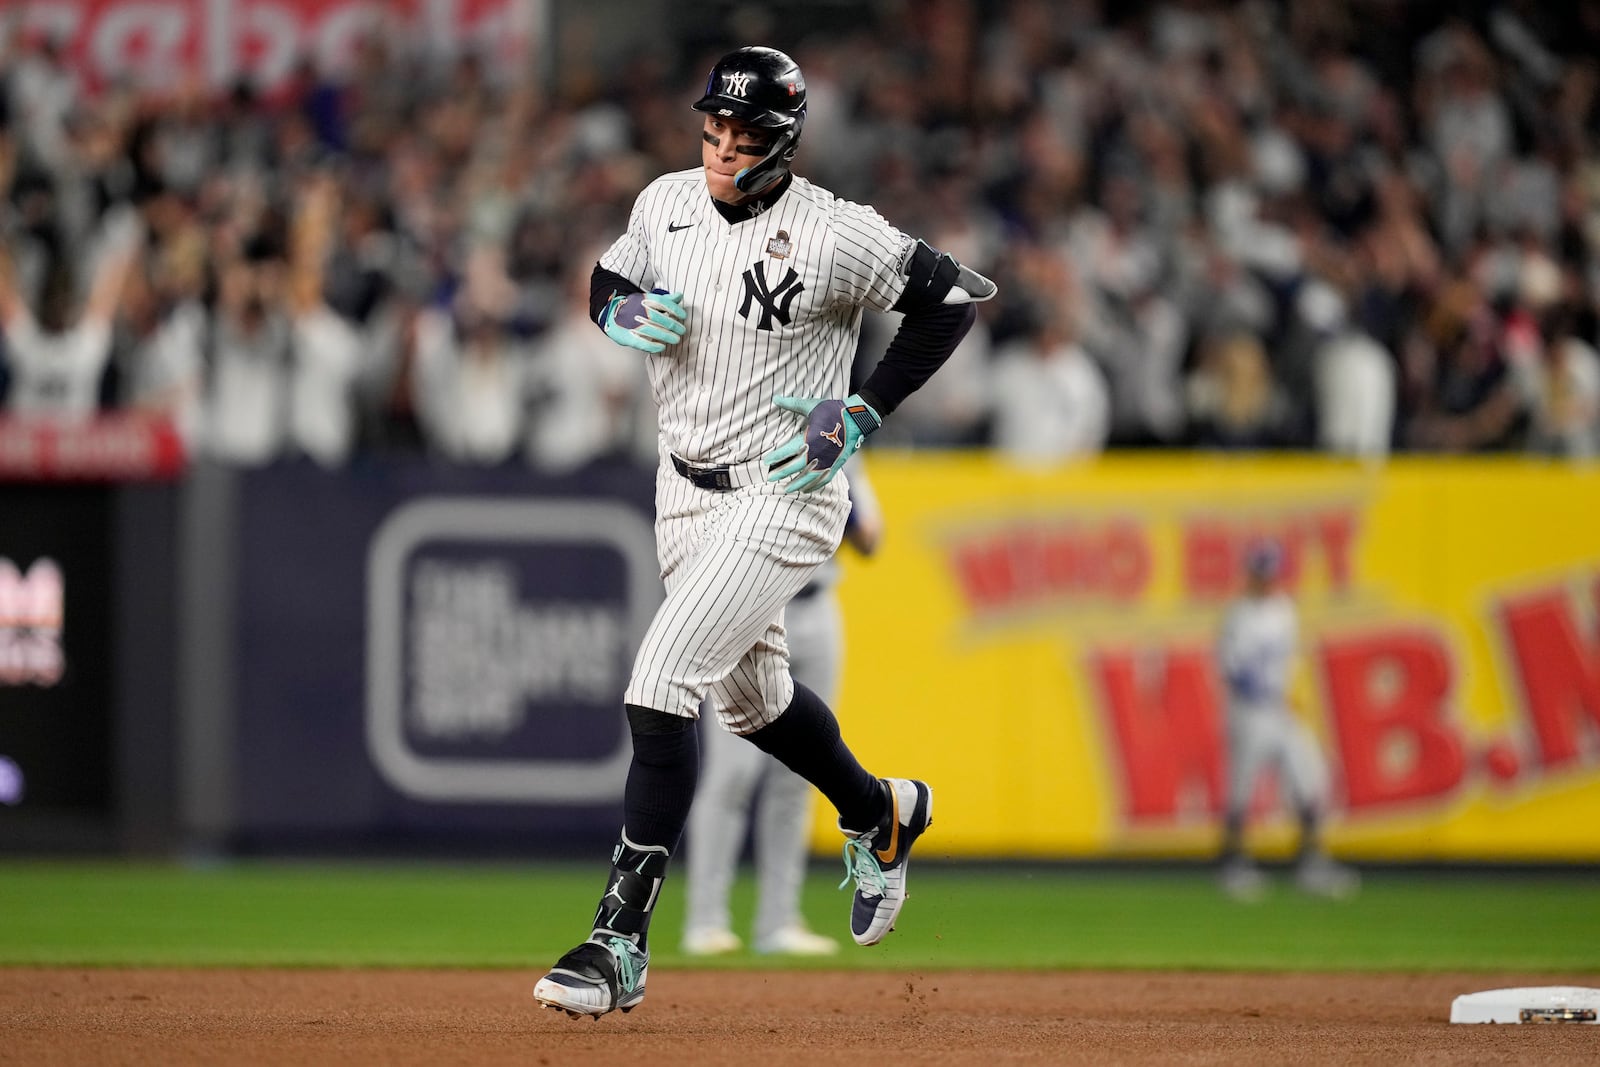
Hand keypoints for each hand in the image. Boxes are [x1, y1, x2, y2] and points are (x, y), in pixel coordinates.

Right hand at [601, 288, 686, 352]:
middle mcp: (637, 311)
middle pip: (659, 318)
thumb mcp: (647, 301)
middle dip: (673, 325)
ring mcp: (632, 325)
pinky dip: (653, 346)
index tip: (683, 316)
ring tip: (676, 339)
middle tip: (682, 330)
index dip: (674, 309)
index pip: (662, 303)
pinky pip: (642, 343)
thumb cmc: (634, 308)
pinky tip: (662, 347)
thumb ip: (664, 299)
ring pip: (652, 330)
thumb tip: (679, 296)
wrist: (610, 315)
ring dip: (666, 336)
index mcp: (643, 301)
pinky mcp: (627, 337)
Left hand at [763, 394, 881, 492]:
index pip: (788, 450)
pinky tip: (805, 490)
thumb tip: (775, 398)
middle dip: (782, 473)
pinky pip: (824, 479)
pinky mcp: (837, 464)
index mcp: (810, 438)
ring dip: (797, 483)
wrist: (858, 417)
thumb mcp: (812, 406)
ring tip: (786, 489)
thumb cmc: (834, 410)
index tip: (765, 462)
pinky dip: (814, 486)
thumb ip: (792, 404)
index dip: (776, 457)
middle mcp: (818, 452)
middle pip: (796, 467)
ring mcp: (828, 460)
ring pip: (809, 477)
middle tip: (770, 478)